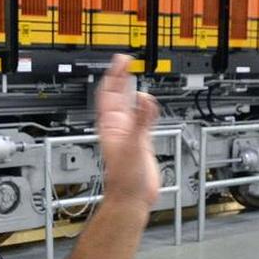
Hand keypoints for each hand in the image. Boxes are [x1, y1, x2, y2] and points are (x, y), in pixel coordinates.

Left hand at [96, 54, 160, 209]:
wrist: (132, 197)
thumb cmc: (124, 177)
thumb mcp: (134, 145)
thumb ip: (141, 122)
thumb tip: (145, 99)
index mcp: (110, 125)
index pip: (109, 93)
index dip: (114, 75)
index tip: (121, 61)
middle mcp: (118, 126)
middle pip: (117, 95)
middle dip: (121, 78)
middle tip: (126, 62)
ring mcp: (128, 133)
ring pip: (129, 105)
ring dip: (131, 90)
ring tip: (134, 76)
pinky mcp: (140, 141)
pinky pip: (142, 118)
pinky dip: (146, 108)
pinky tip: (149, 103)